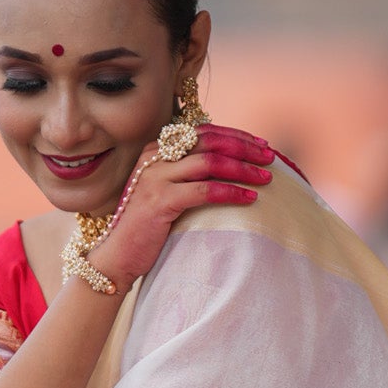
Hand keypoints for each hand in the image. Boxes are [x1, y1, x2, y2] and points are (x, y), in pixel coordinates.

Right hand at [90, 125, 274, 289]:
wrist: (116, 256)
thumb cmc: (147, 227)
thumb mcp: (167, 192)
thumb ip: (189, 175)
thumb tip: (230, 167)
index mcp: (158, 149)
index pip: (204, 131)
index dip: (236, 135)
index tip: (261, 145)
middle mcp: (155, 157)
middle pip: (210, 141)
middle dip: (244, 147)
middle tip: (270, 158)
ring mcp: (155, 178)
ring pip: (210, 163)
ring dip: (243, 169)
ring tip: (266, 178)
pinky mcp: (159, 201)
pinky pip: (204, 191)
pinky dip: (231, 192)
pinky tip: (250, 198)